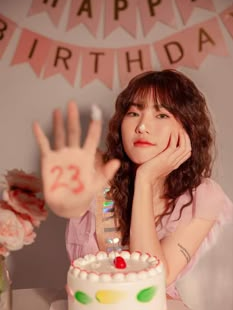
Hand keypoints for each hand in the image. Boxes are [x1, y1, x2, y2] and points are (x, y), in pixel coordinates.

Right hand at [33, 101, 119, 217]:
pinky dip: (40, 136)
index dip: (94, 125)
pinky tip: (36, 125)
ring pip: (60, 135)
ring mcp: (61, 155)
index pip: (92, 138)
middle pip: (74, 132)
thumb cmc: (83, 195)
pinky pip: (44, 146)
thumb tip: (117, 162)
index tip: (96, 110)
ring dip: (58, 123)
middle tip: (72, 104)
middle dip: (73, 118)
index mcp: (87, 157)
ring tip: (58, 110)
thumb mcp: (96, 185)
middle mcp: (74, 152)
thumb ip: (105, 174)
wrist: (67, 206)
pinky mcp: (49, 160)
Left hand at [136, 129, 190, 185]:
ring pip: (183, 147)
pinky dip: (174, 138)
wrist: (144, 180)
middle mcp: (174, 162)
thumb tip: (160, 152)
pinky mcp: (165, 158)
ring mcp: (171, 160)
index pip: (187, 153)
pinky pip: (173, 146)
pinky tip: (171, 132)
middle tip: (183, 129)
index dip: (187, 143)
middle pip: (188, 149)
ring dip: (182, 136)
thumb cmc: (148, 173)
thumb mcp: (158, 165)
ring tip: (179, 128)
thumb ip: (162, 159)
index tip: (183, 135)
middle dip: (187, 138)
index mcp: (174, 164)